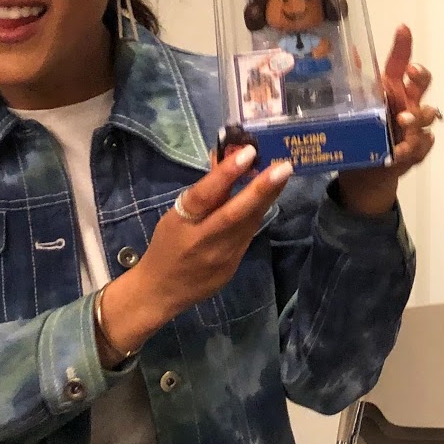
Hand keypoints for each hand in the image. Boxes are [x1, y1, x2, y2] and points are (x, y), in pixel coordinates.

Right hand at [95, 145, 290, 363]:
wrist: (160, 291)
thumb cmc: (167, 245)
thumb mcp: (175, 216)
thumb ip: (203, 192)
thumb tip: (226, 157)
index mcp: (181, 224)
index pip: (204, 196)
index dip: (226, 174)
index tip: (249, 153)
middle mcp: (202, 241)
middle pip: (234, 213)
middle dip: (261, 189)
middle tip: (284, 167)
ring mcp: (220, 257)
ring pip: (249, 223)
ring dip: (268, 198)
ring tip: (283, 174)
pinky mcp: (232, 267)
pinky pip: (248, 235)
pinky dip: (259, 214)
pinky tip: (271, 197)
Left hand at [333, 24, 437, 215]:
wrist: (369, 170)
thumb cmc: (367, 131)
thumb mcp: (357, 107)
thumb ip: (356, 81)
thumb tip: (349, 52)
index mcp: (393, 89)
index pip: (401, 63)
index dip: (403, 46)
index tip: (402, 28)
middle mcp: (409, 103)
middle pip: (423, 83)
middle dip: (420, 76)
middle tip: (412, 72)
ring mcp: (415, 127)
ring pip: (427, 115)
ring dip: (417, 116)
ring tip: (403, 121)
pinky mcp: (417, 150)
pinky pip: (424, 144)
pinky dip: (417, 146)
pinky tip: (406, 148)